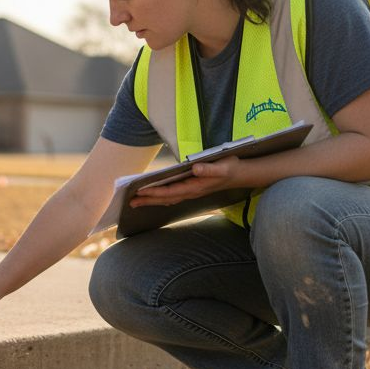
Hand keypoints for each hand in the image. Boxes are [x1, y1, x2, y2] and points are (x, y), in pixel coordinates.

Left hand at [128, 157, 245, 207]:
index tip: (140, 191)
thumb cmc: (230, 167)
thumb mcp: (223, 165)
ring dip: (152, 201)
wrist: (239, 174)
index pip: (170, 191)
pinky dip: (161, 198)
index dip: (154, 192)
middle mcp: (190, 192)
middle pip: (165, 199)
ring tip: (136, 202)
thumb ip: (209, 168)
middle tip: (130, 202)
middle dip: (148, 200)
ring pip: (167, 199)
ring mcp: (190, 193)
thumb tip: (195, 168)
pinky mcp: (191, 190)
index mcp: (195, 187)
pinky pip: (172, 197)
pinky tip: (153, 198)